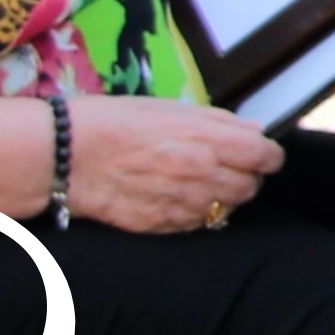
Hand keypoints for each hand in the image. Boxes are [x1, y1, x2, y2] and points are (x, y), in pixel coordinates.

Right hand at [66, 94, 283, 233]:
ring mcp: (181, 205)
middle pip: (250, 187)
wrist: (66, 156)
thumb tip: (253, 129)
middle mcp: (200, 176)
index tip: (262, 153)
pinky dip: (196, 213)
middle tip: (230, 167)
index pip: (264, 155)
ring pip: (226, 210)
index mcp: (205, 141)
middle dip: (247, 177)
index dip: (267, 155)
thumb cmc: (114, 121)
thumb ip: (217, 121)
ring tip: (201, 182)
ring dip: (223, 197)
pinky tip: (178, 197)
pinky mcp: (161, 226)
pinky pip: (196, 224)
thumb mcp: (167, 107)